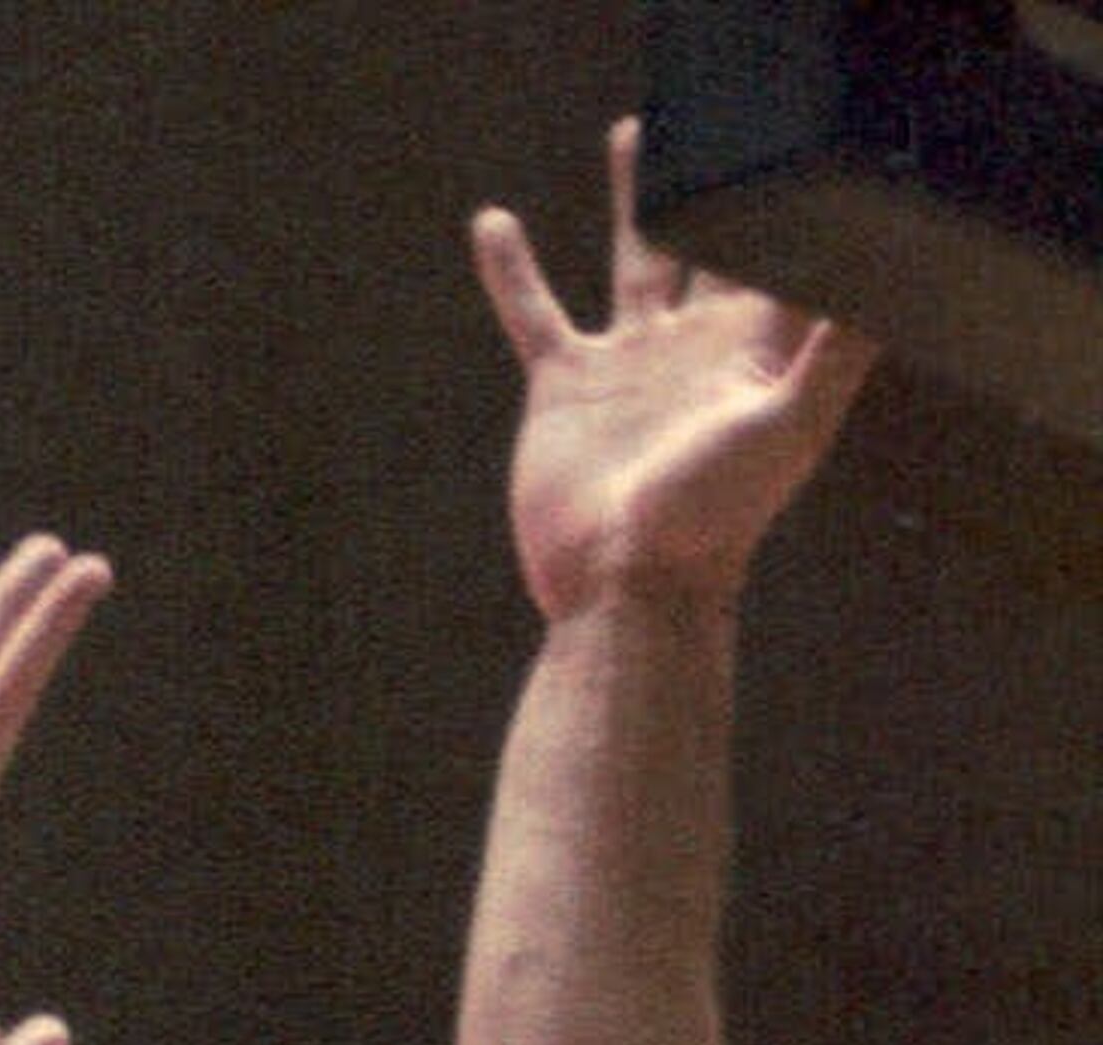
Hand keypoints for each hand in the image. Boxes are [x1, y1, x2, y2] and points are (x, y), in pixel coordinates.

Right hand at [479, 120, 873, 619]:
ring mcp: (628, 363)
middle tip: (730, 121)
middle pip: (714, 238)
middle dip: (723, 183)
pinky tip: (492, 222)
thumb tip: (886, 271)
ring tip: (635, 132)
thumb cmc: (716, 519)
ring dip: (636, 195)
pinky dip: (513, 270)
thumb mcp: (793, 423)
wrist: (627, 589)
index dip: (794, 202)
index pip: (783, 255)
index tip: (803, 140)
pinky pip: (535, 312)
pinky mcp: (564, 386)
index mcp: (751, 349)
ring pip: (635, 256)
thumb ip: (836, 348)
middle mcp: (693, 346)